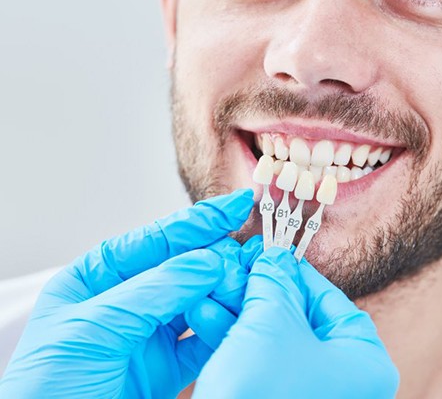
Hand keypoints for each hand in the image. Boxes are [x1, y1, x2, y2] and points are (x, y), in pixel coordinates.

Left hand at [0, 190, 253, 398]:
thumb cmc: (47, 387)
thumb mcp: (95, 327)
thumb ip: (155, 291)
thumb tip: (208, 261)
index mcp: (99, 276)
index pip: (157, 239)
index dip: (199, 221)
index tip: (237, 205)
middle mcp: (128, 299)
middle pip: (183, 267)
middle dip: (218, 256)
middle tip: (251, 251)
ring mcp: (149, 332)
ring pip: (199, 300)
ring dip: (225, 291)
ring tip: (249, 282)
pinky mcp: (167, 367)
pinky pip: (204, 340)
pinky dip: (223, 328)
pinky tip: (236, 317)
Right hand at [191, 246, 399, 398]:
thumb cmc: (263, 390)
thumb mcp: (271, 322)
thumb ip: (274, 281)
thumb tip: (273, 257)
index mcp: (363, 361)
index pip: (329, 298)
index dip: (295, 271)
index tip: (270, 254)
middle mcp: (344, 380)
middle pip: (298, 317)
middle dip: (258, 290)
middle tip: (236, 268)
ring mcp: (311, 392)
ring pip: (273, 338)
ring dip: (238, 311)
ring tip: (212, 288)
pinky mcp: (278, 398)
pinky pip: (260, 360)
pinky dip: (234, 338)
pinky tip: (205, 315)